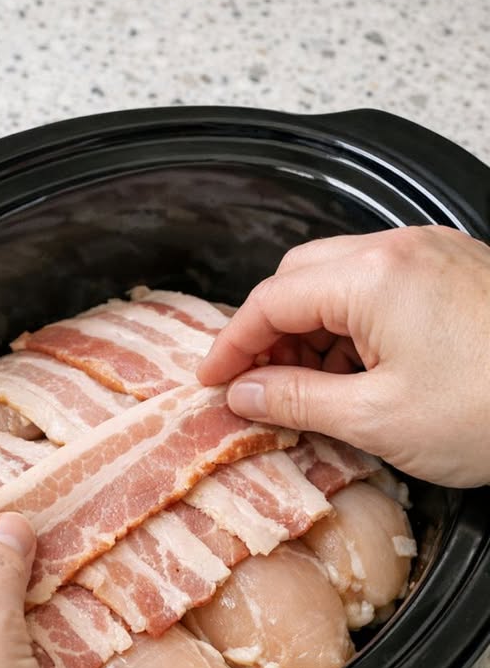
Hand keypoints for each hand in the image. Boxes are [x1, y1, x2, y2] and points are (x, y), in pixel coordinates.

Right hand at [198, 225, 489, 486]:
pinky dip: (354, 326)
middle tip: (257, 385)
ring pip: (340, 280)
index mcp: (373, 275)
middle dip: (270, 331)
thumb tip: (243, 393)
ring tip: (310, 389)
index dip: (231, 344)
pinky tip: (357, 373)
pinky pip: (381, 287)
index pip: (271, 300)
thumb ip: (296, 399)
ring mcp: (433, 256)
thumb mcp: (378, 418)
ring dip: (312, 330)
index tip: (211, 380)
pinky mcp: (456, 273)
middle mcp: (400, 249)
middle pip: (301, 277)